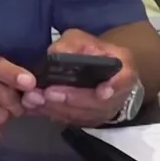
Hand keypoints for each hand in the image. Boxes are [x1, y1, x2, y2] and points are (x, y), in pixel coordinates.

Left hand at [23, 29, 137, 126]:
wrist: (97, 70)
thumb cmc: (91, 51)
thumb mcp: (82, 40)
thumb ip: (71, 44)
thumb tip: (57, 53)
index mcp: (123, 68)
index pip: (125, 79)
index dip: (115, 87)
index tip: (102, 92)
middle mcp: (117, 94)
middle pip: (98, 103)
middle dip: (72, 99)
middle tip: (49, 93)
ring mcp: (104, 110)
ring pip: (83, 115)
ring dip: (57, 109)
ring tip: (35, 100)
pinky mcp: (89, 120)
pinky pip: (72, 121)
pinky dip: (52, 114)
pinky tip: (34, 108)